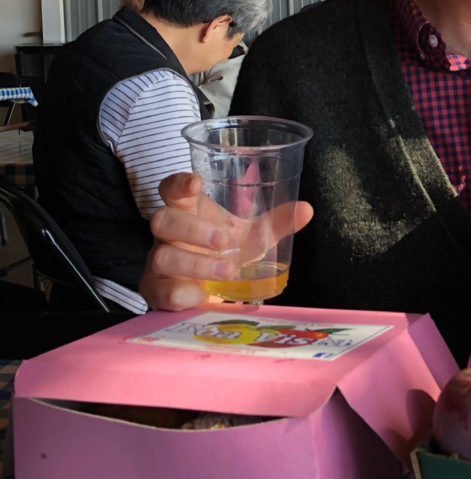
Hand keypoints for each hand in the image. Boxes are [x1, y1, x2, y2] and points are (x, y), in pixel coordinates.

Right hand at [139, 172, 313, 310]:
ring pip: (161, 255)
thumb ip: (277, 223)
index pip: (171, 189)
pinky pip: (159, 289)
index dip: (178, 183)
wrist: (210, 291)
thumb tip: (306, 209)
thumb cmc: (226, 253)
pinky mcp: (156, 289)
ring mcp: (159, 261)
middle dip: (192, 229)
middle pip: (162, 219)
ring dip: (195, 263)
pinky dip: (182, 292)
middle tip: (223, 240)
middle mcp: (168, 234)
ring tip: (227, 271)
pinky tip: (202, 295)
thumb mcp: (253, 237)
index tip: (196, 183)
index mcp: (189, 212)